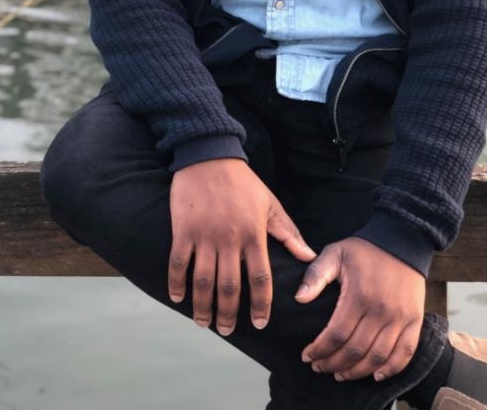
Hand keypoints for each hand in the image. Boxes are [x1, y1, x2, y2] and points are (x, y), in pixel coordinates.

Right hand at [168, 158, 315, 335]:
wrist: (209, 155)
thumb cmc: (243, 181)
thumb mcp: (270, 203)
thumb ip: (288, 233)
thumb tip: (310, 256)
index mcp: (253, 234)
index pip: (260, 279)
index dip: (261, 305)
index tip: (261, 324)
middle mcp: (229, 239)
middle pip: (230, 287)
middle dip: (229, 315)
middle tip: (227, 331)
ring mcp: (204, 235)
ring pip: (203, 281)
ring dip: (203, 306)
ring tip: (204, 322)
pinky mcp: (183, 230)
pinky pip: (178, 263)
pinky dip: (176, 284)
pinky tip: (178, 298)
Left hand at [295, 237, 424, 382]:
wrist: (402, 240)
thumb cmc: (364, 249)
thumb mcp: (335, 253)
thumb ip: (315, 275)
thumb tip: (299, 299)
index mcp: (358, 294)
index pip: (336, 334)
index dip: (319, 350)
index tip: (307, 356)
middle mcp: (380, 310)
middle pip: (355, 350)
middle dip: (333, 364)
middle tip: (319, 368)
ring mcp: (400, 318)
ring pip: (377, 357)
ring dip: (357, 371)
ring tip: (340, 374)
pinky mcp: (414, 321)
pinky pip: (404, 354)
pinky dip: (391, 369)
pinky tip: (376, 375)